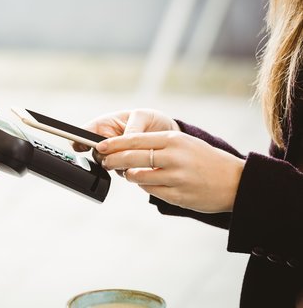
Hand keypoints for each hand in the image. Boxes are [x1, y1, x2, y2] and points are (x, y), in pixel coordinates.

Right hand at [72, 109, 179, 160]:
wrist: (164, 132)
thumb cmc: (150, 120)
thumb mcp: (142, 117)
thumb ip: (132, 129)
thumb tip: (124, 142)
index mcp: (103, 125)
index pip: (82, 134)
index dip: (78, 141)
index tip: (82, 145)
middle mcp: (104, 142)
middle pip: (96, 154)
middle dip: (110, 154)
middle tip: (126, 147)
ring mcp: (113, 156)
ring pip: (109, 165)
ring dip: (123, 162)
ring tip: (140, 150)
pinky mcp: (123, 167)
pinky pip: (122, 172)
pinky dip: (131, 168)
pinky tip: (142, 160)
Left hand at [74, 109, 244, 212]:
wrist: (235, 182)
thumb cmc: (205, 160)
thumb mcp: (184, 143)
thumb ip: (157, 144)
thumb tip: (125, 148)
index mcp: (174, 140)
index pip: (135, 139)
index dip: (114, 144)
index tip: (100, 146)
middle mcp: (173, 157)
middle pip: (131, 158)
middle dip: (113, 160)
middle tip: (105, 161)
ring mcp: (176, 178)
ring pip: (137, 177)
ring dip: (128, 176)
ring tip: (128, 173)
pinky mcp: (177, 195)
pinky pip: (150, 191)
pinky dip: (144, 186)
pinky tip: (146, 183)